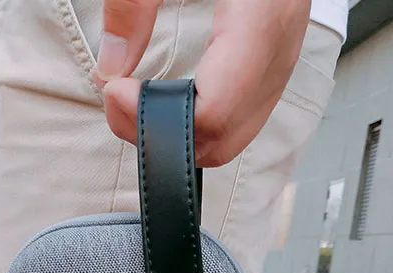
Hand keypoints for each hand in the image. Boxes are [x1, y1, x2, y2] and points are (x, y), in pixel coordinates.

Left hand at [95, 0, 310, 167]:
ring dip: (179, 134)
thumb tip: (110, 68)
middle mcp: (280, 46)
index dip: (158, 122)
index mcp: (261, 14)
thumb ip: (133, 3)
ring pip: (233, 137)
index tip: (115, 91)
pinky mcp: (274, 61)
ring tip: (136, 99)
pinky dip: (199, 122)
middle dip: (163, 137)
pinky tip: (167, 95)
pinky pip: (241, 118)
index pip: (215, 112)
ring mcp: (283, 58)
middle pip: (224, 138)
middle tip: (118, 101)